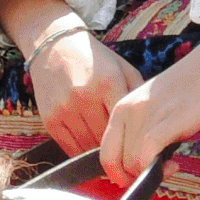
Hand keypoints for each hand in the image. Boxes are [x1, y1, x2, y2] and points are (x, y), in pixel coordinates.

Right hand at [30, 33, 145, 158]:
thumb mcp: (121, 67)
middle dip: (117, 146)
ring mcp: (65, 108)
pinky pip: (69, 147)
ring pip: (88, 146)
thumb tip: (150, 123)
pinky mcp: (49, 118)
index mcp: (108, 82)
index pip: (126, 122)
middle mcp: (85, 96)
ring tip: (107, 149)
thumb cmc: (93, 59)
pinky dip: (80, 152)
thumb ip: (137, 92)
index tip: (139, 144)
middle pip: (108, 138)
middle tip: (124, 150)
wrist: (53, 47)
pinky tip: (88, 147)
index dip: (134, 137)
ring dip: (99, 152)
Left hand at [97, 38, 199, 187]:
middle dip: (135, 177)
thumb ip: (140, 133)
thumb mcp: (153, 110)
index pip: (104, 153)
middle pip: (116, 162)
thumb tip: (137, 166)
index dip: (117, 174)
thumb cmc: (185, 91)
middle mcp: (127, 111)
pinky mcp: (167, 120)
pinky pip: (147, 154)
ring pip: (131, 162)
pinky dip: (157, 169)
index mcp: (120, 109)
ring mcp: (146, 115)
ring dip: (150, 174)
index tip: (136, 178)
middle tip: (158, 172)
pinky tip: (174, 165)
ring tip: (170, 166)